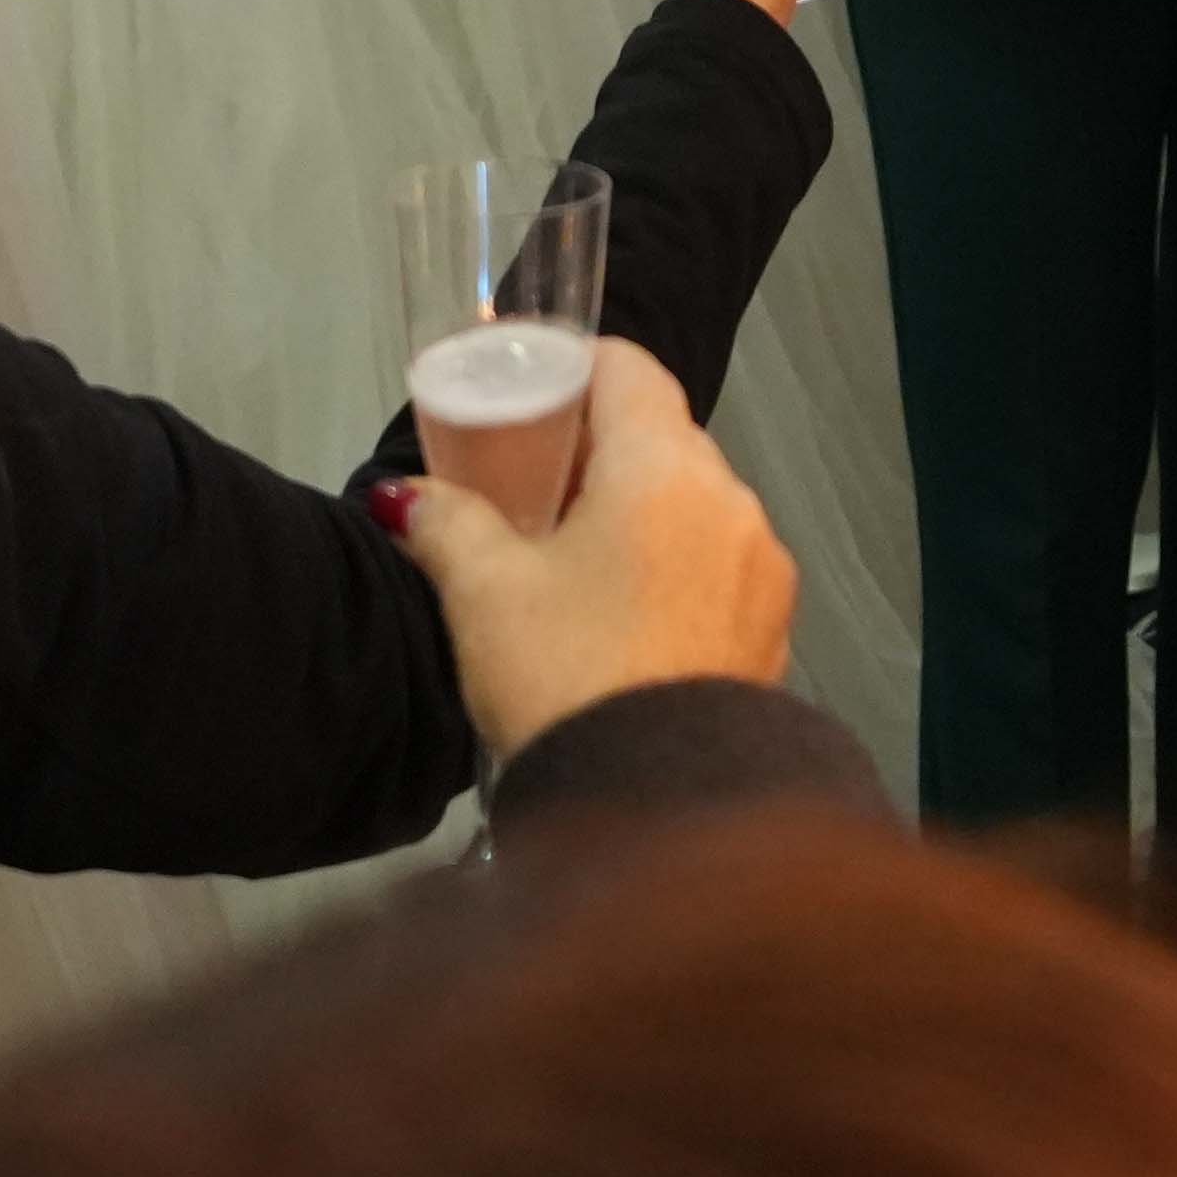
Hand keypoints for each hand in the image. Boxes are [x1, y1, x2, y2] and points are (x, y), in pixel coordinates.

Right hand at [383, 342, 795, 758]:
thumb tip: (403, 497)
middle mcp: (732, 500)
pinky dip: (675, 572)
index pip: (630, 370)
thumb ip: (445, 523)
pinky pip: (719, 568)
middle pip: (664, 440)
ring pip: (696, 507)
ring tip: (575, 565)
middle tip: (534, 492)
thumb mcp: (484, 593)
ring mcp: (764, 566)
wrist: (656, 805)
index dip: (574, 372)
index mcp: (666, 467)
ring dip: (643, 517)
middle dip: (601, 454)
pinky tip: (624, 621)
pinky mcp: (773, 628)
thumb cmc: (565, 673)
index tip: (528, 404)